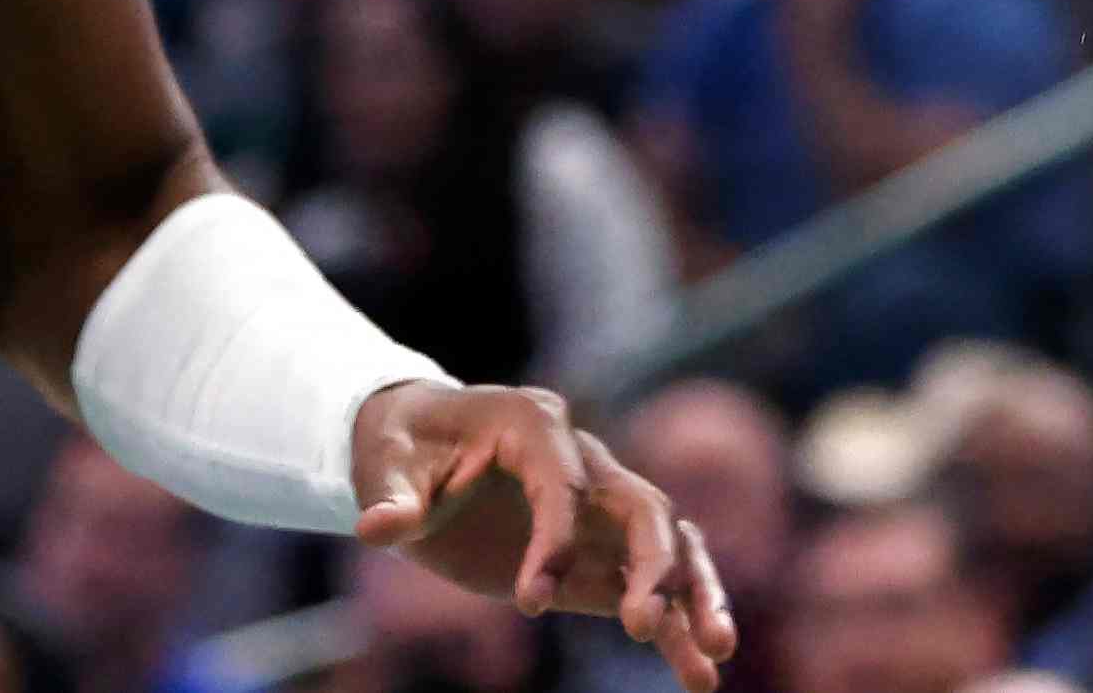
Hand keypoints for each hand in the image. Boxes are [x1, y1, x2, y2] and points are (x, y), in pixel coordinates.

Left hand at [355, 377, 736, 679]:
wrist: (419, 452)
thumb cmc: (402, 450)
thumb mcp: (384, 466)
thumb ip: (388, 497)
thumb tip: (376, 528)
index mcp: (533, 425)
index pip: (563, 481)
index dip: (554, 539)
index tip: (529, 602)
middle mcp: (585, 461)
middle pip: (644, 507)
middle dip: (655, 565)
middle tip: (641, 625)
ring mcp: (600, 509)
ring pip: (671, 544)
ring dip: (695, 595)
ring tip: (716, 653)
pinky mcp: (598, 553)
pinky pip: (650, 587)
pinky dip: (678, 626)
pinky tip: (699, 675)